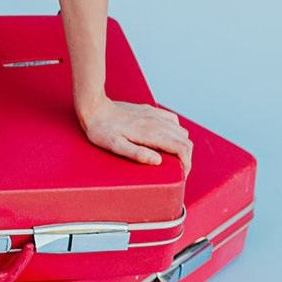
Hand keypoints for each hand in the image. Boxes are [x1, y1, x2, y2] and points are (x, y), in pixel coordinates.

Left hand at [77, 97, 192, 175]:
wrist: (94, 107)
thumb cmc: (102, 130)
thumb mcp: (116, 146)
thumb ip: (137, 153)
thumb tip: (158, 161)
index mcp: (151, 133)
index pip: (182, 148)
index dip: (186, 163)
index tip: (181, 174)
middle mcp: (156, 122)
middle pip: (185, 140)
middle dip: (186, 157)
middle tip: (177, 169)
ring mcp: (154, 114)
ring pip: (180, 130)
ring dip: (182, 144)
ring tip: (172, 157)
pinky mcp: (149, 110)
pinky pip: (171, 119)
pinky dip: (175, 131)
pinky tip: (166, 138)